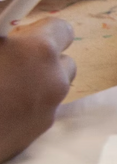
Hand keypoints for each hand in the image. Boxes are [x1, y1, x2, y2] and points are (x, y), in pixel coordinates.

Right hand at [0, 19, 75, 162]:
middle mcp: (52, 80)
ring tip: (2, 87)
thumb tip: (7, 31)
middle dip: (41, 60)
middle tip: (10, 62)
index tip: (22, 36)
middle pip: (62, 60)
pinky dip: (24, 109)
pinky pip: (38, 114)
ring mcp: (47, 110)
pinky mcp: (36, 135)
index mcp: (39, 51)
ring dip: (34, 85)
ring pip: (52, 89)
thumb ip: (2, 36)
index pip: (61, 28)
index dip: (40, 31)